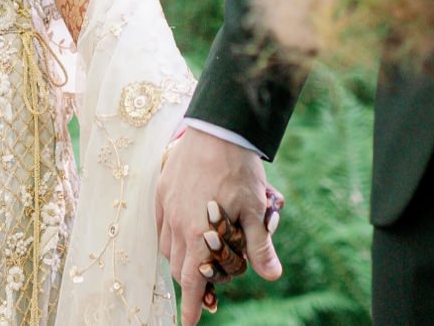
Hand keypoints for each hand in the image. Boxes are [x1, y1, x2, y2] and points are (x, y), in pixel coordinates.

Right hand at [156, 129, 282, 323]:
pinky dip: (170, 235)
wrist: (217, 129)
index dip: (191, 306)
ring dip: (180, 258)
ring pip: (167, 246)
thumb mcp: (254, 210)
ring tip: (197, 256)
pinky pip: (160, 223)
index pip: (191, 281)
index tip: (189, 324)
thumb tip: (273, 276)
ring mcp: (167, 205)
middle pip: (178, 267)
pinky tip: (183, 229)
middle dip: (189, 281)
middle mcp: (177, 224)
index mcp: (198, 235)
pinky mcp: (163, 189)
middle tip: (205, 285)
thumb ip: (259, 246)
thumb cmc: (239, 170)